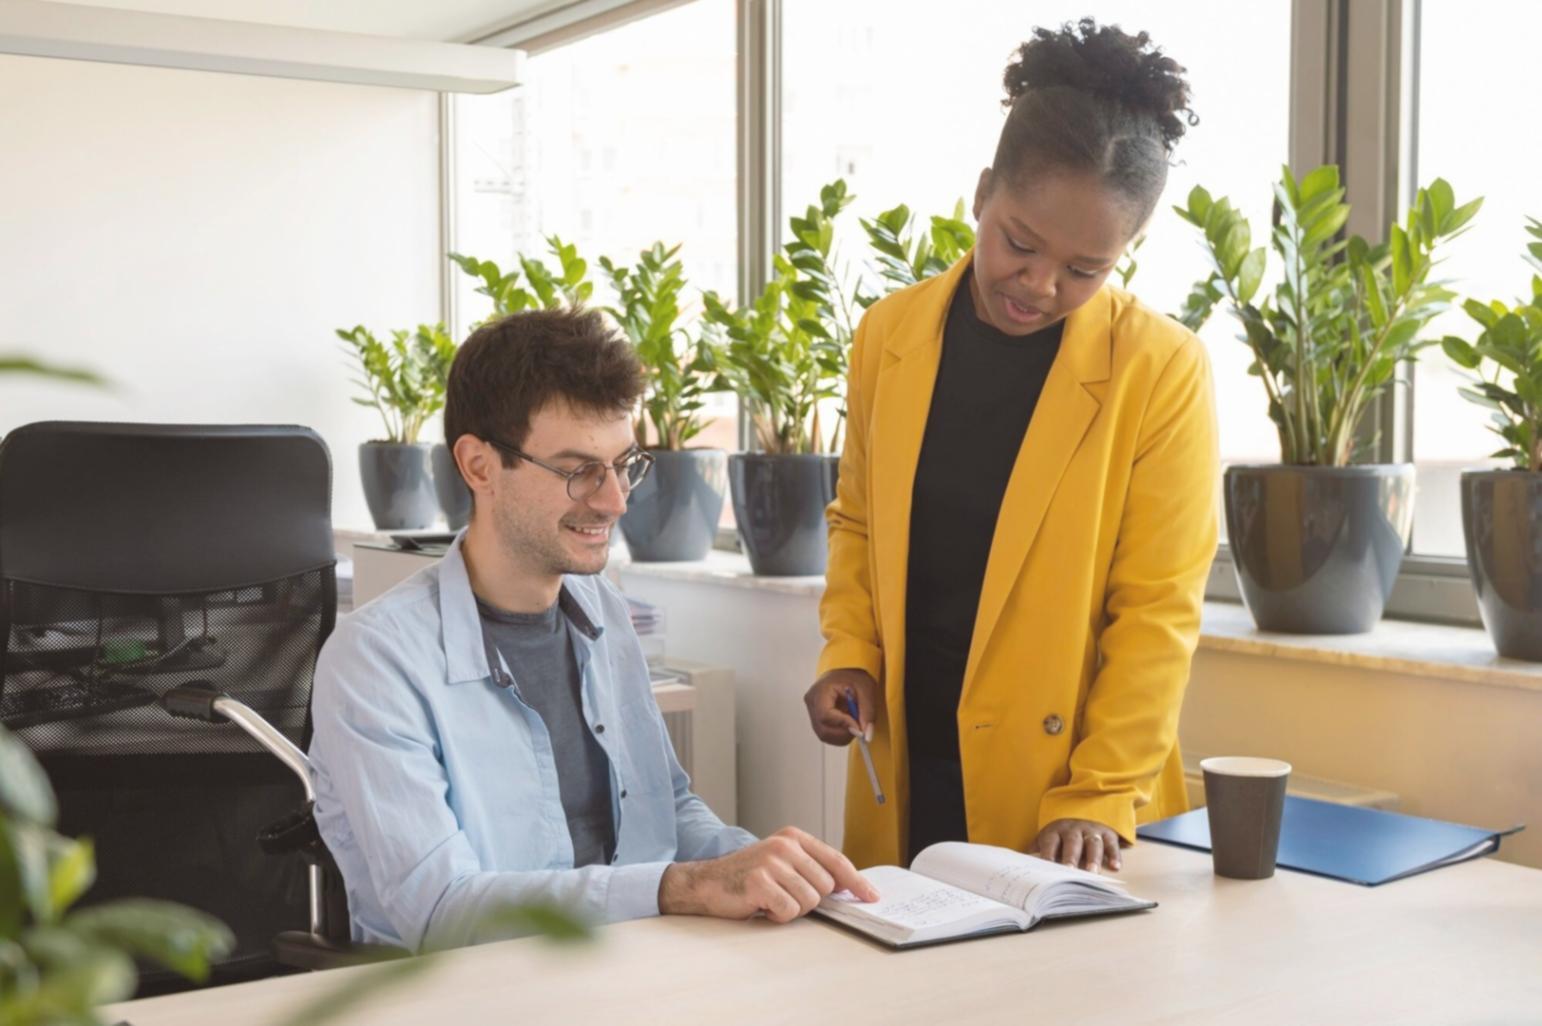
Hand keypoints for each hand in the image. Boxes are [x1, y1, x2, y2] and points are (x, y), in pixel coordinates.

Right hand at [658, 826, 879, 922]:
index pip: (836, 860)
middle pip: (825, 887)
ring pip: (809, 901)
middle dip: (809, 899)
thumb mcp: (782, 863)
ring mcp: (772, 861)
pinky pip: (788, 910)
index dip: (856, 882)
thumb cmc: (747, 876)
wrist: (707, 883)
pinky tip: (762, 906)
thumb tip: (848, 887)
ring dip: (792, 908)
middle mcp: (785, 845)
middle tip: (784, 895)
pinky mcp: (760, 881)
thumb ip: (812, 869)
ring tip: (771, 899)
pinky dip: (777, 915)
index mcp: (794, 837)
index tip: (871, 896)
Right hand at [803, 668, 880, 745]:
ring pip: (825, 735)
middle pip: (824, 730)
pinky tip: (847, 723)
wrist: (845, 672)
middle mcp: (812, 702)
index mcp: (821, 690)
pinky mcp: (816, 719)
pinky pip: (826, 734)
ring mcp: (812, 712)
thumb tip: (866, 735)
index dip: (843, 724)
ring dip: (843, 735)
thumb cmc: (854, 676)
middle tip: (860, 727)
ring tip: (854, 721)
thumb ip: (868, 712)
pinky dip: (840, 734)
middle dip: (845, 733)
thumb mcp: (867, 689)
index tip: (859, 727)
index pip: (825, 715)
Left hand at [1032, 818, 1122, 873]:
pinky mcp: (1107, 834)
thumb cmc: (1060, 838)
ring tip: (1092, 872)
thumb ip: (1036, 853)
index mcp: (1055, 830)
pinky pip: (1111, 844)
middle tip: (1070, 872)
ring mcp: (1091, 830)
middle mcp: (1073, 828)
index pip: (1050, 842)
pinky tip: (1115, 867)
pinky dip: (1114, 855)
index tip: (1046, 869)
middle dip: (1071, 857)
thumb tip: (1023, 869)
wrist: (1082, 816)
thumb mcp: (1046, 841)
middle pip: (1073, 842)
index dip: (1048, 854)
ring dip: (1093, 858)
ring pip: (1093, 842)